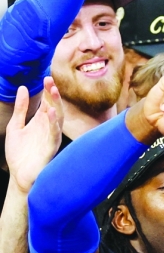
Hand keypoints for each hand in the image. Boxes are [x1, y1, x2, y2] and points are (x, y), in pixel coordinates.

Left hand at [5, 79, 62, 194]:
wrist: (20, 175)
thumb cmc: (20, 153)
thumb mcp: (16, 126)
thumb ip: (21, 109)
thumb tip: (23, 88)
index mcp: (41, 121)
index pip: (47, 102)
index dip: (47, 90)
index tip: (46, 77)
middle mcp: (49, 126)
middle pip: (54, 106)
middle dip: (53, 93)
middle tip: (49, 80)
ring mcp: (51, 136)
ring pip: (58, 117)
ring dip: (57, 104)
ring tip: (53, 91)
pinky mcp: (50, 147)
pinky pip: (54, 133)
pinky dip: (54, 122)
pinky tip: (52, 112)